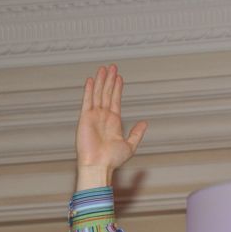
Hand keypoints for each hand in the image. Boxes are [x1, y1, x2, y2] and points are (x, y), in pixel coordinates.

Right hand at [76, 64, 147, 188]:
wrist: (99, 165)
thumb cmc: (112, 159)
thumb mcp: (130, 145)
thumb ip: (137, 133)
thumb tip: (144, 122)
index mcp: (114, 121)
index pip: (115, 100)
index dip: (117, 88)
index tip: (119, 77)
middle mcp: (103, 116)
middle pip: (107, 93)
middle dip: (110, 80)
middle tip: (112, 66)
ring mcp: (94, 116)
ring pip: (98, 94)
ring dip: (101, 81)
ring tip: (104, 68)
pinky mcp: (85, 118)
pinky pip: (87, 100)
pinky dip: (89, 90)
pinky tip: (91, 80)